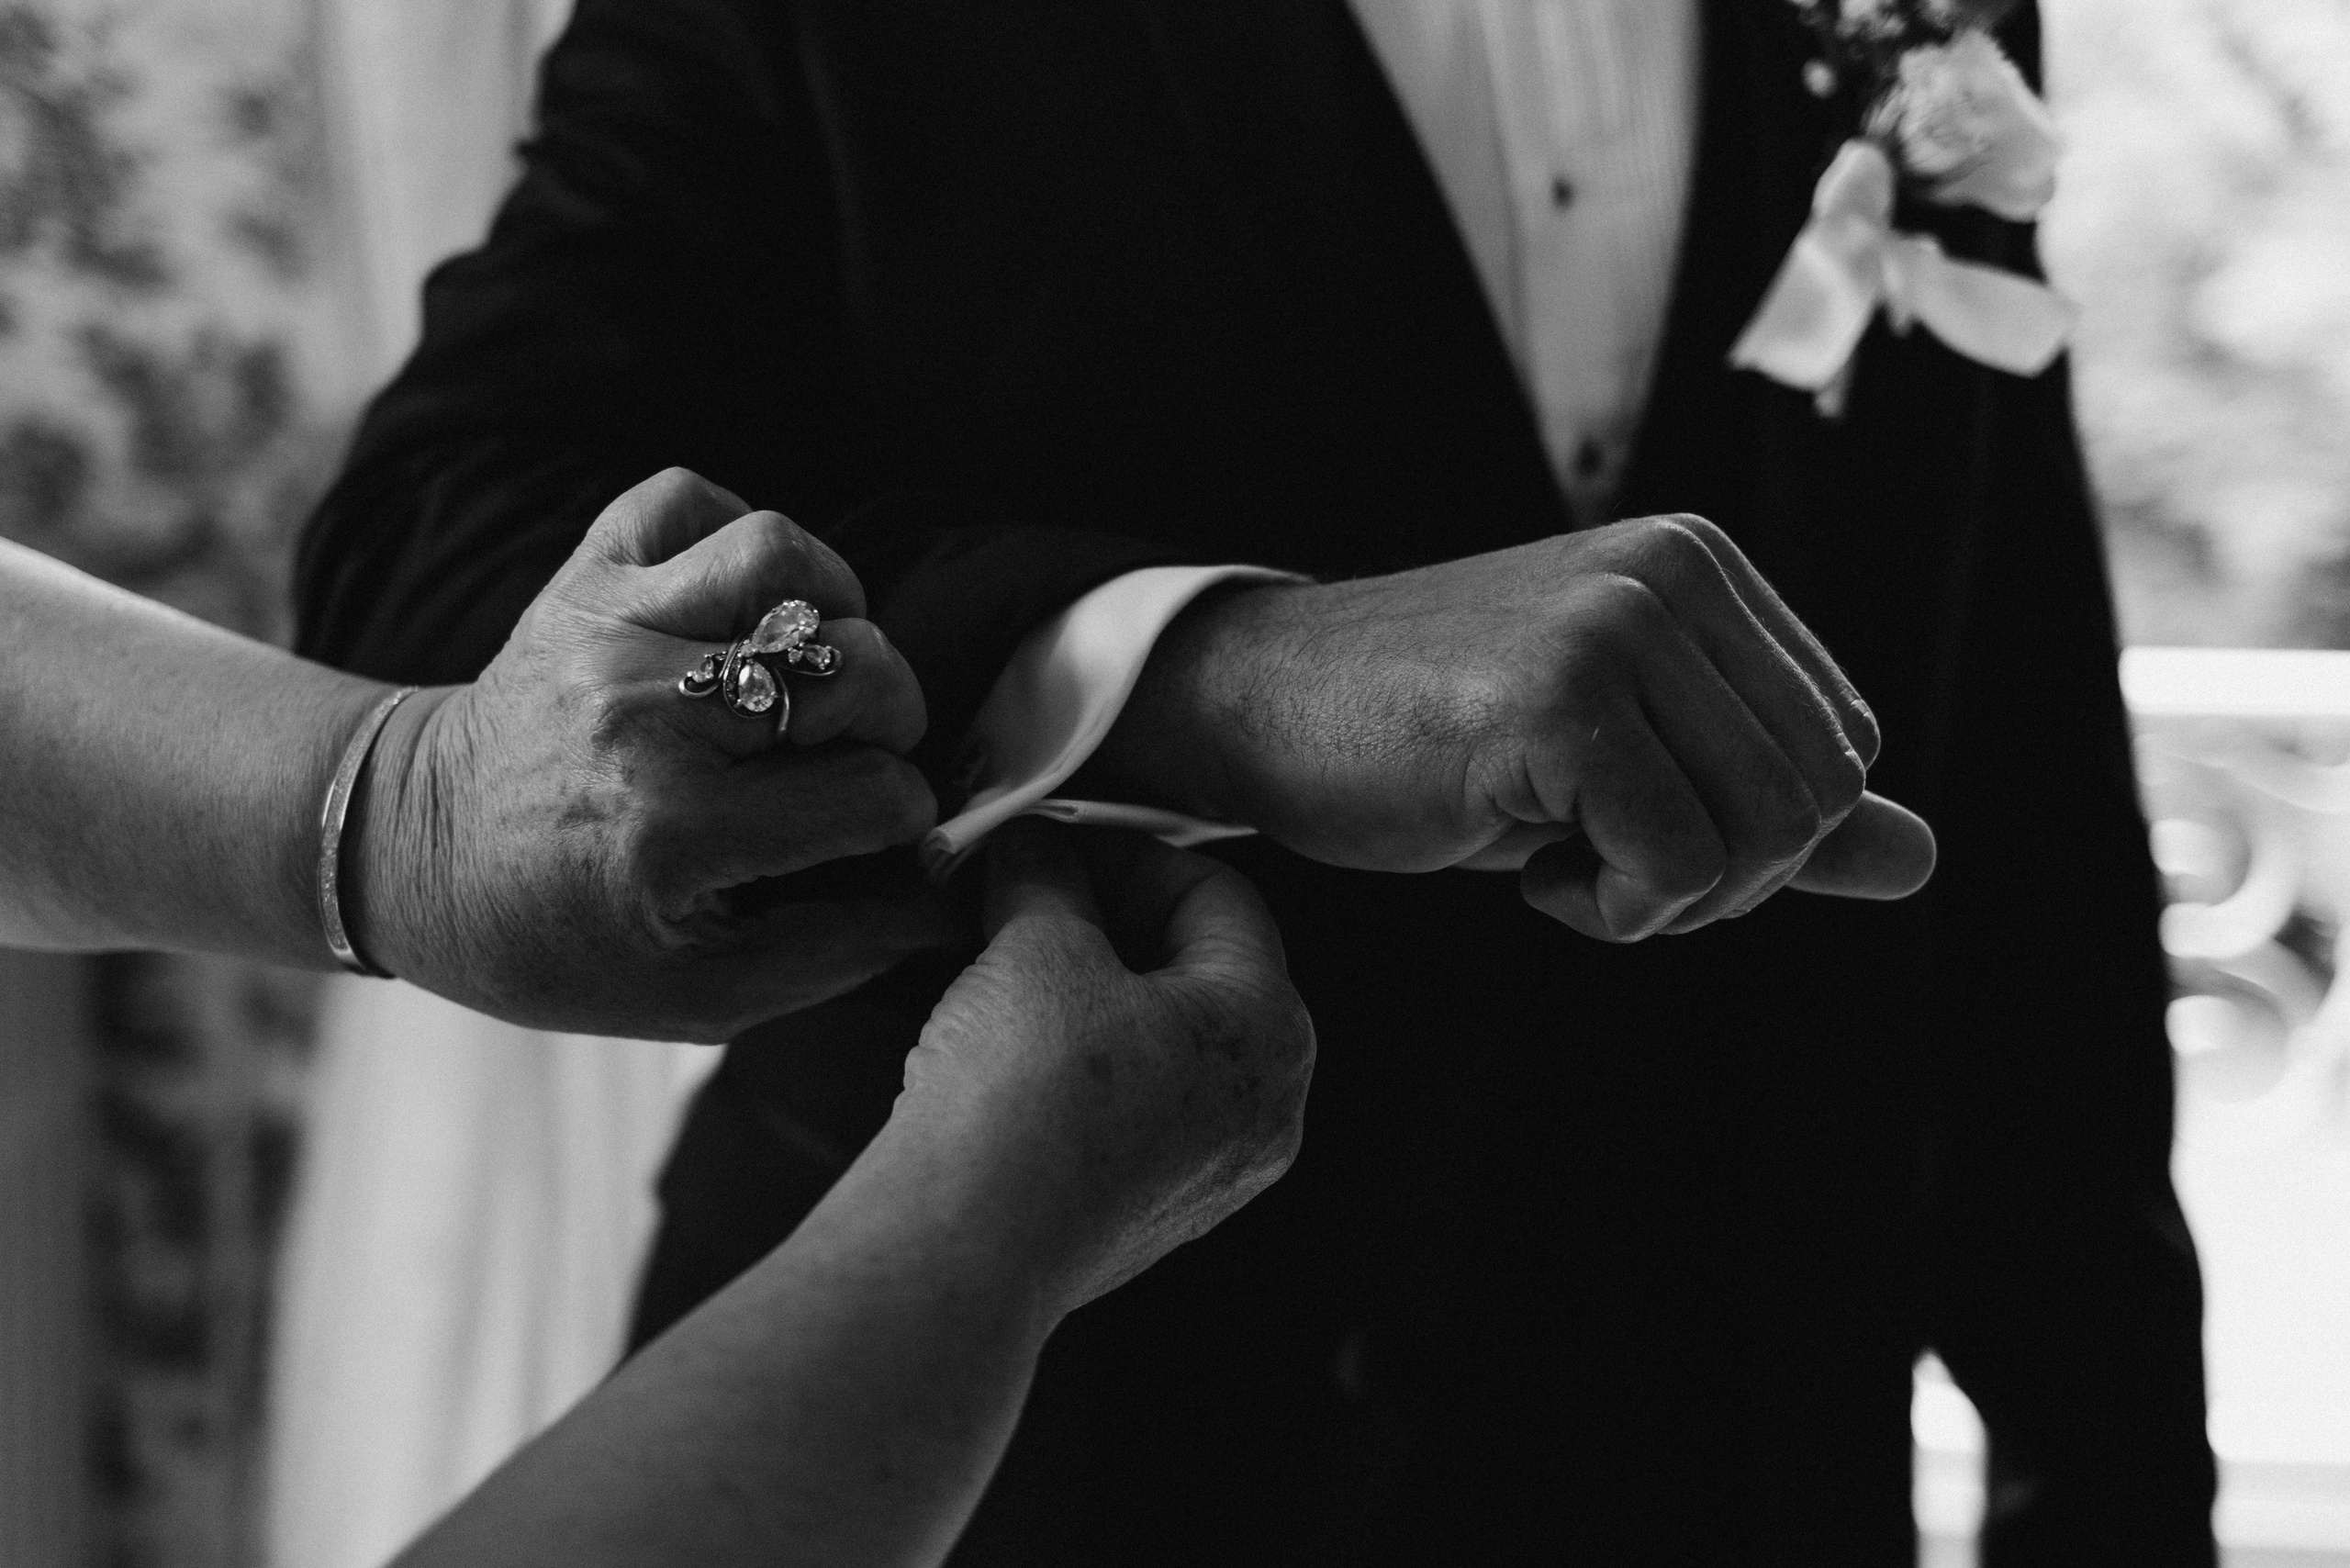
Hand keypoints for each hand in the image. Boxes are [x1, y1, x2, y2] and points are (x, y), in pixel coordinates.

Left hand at [353, 468, 953, 1039]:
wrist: (411, 859)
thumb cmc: (561, 941)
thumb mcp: (700, 993)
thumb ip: (839, 951)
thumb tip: (954, 904)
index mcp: (674, 832)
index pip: (872, 793)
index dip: (904, 818)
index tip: (882, 831)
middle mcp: (644, 715)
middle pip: (851, 666)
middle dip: (890, 717)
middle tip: (861, 750)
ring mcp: (609, 629)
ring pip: (782, 556)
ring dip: (833, 605)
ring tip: (819, 661)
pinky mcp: (582, 579)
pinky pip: (688, 500)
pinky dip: (735, 536)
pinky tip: (747, 606)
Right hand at [896, 822, 1315, 1315]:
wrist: (968, 1245)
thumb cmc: (1025, 1099)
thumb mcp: (1036, 944)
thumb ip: (1046, 876)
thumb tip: (1036, 847)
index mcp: (1271, 1028)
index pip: (1218, 895)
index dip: (1130, 852)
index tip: (1062, 842)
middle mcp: (1264, 1109)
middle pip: (1199, 972)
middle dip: (1111, 924)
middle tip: (1034, 896)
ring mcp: (1213, 1174)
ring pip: (1163, 1045)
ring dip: (1090, 993)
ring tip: (1010, 968)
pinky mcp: (1152, 1216)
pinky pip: (1133, 1111)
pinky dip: (1082, 1066)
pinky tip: (1010, 1052)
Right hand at [1098, 514, 1936, 941]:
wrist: (1259, 707)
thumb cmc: (1431, 741)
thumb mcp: (1619, 770)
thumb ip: (1766, 803)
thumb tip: (1922, 862)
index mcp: (1700, 568)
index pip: (1840, 746)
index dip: (1753, 835)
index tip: (1627, 829)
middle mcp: (1673, 573)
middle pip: (1817, 799)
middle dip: (1720, 881)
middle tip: (1594, 869)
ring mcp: (1618, 625)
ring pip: (1764, 839)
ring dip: (1665, 902)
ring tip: (1557, 863)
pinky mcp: (1563, 697)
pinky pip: (1677, 867)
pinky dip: (1613, 912)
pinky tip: (1525, 870)